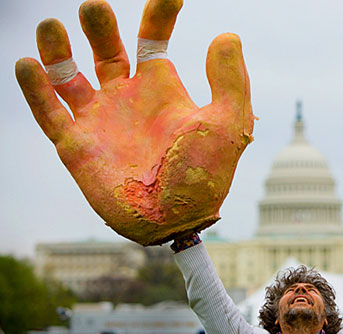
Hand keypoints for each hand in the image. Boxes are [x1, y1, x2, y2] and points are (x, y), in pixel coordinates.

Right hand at [15, 0, 253, 245]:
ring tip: (55, 24)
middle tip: (94, 7)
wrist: (176, 220)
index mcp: (161, 88)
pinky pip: (47, 111)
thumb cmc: (205, 175)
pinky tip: (28, 63)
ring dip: (58, 48)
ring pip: (69, 74)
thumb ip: (231, 81)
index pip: (153, 37)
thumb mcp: (228, 124)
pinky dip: (34, 88)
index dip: (158, 12)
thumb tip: (228, 35)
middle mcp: (127, 98)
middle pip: (106, 48)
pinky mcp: (75, 145)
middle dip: (98, 24)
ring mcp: (98, 119)